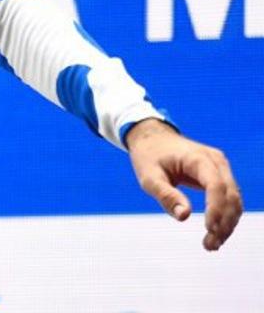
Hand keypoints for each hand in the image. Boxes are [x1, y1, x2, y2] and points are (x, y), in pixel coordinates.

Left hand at [126, 118, 242, 250]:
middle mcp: (216, 161)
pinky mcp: (219, 175)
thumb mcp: (148, 176)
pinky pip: (228, 198)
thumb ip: (166, 195)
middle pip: (231, 196)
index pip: (216, 185)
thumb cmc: (148, 156)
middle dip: (224, 223)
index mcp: (198, 158)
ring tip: (211, 245)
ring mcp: (220, 168)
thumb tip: (184, 217)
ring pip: (234, 200)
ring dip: (227, 224)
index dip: (216, 209)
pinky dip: (224, 217)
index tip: (209, 230)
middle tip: (209, 245)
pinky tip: (215, 234)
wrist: (152, 138)